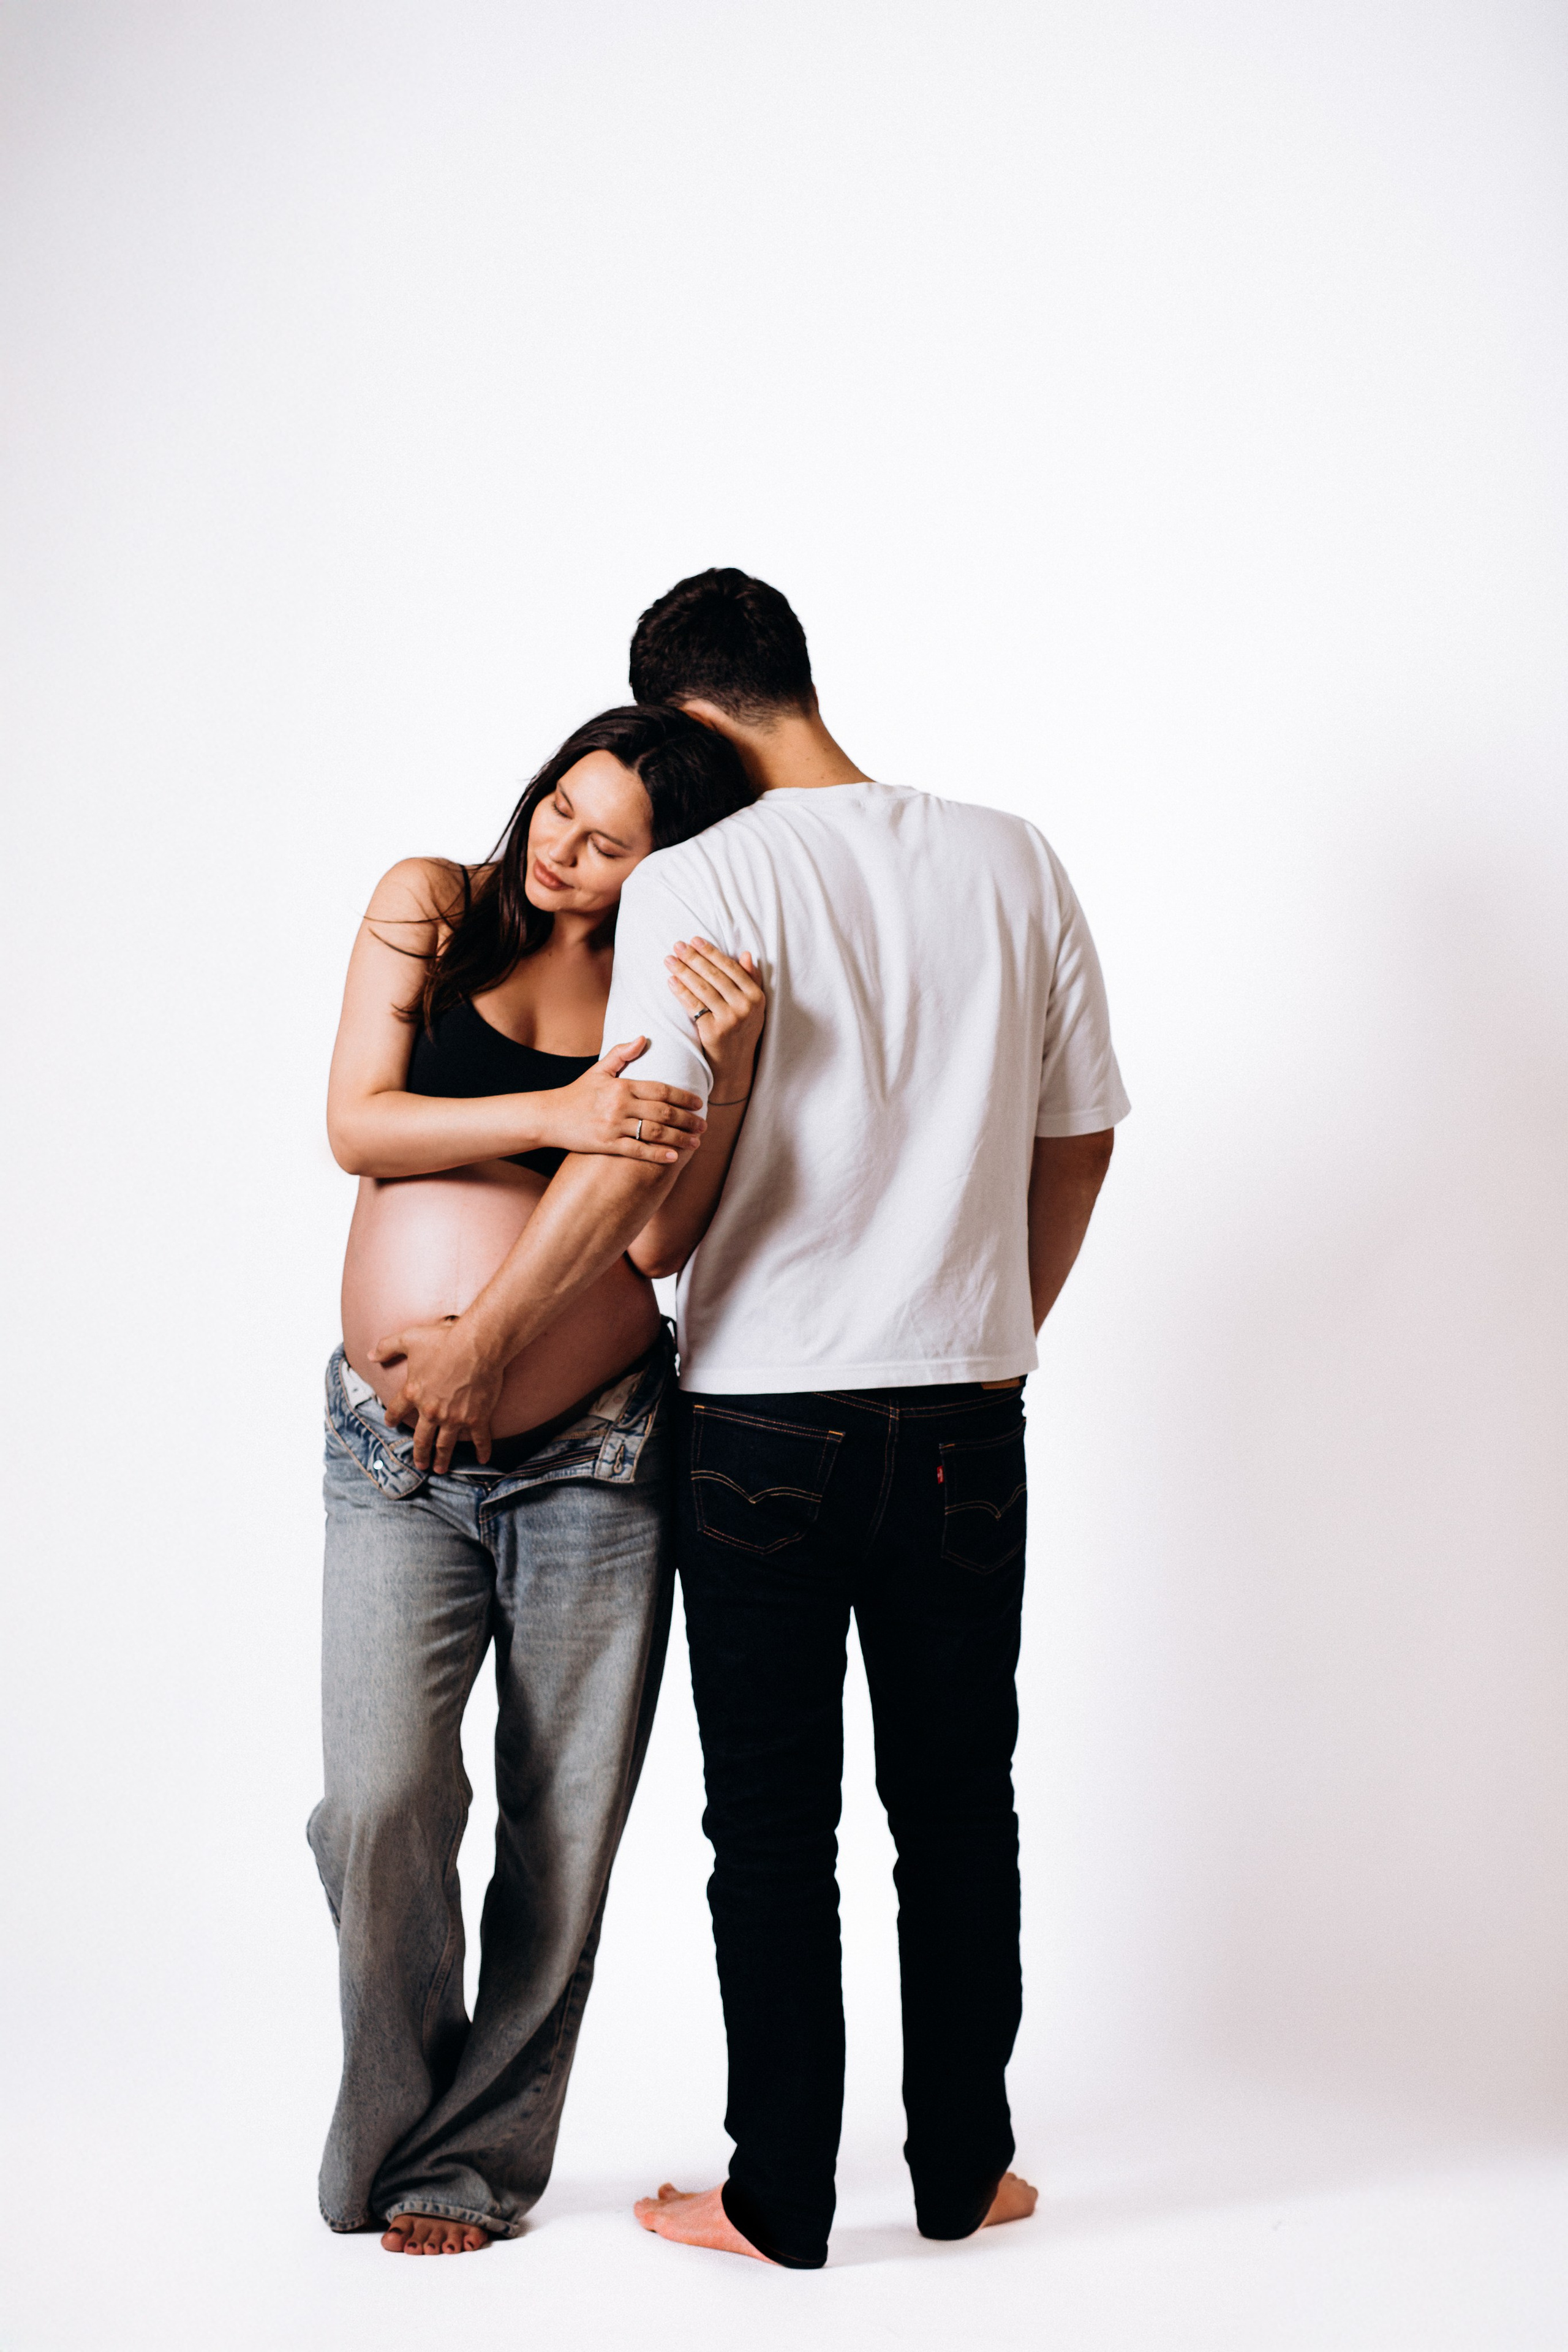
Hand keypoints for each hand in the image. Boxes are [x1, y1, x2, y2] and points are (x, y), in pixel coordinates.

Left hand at [371, 1317, 503, 1474]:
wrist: (476, 1346)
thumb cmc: (444, 1340)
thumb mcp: (409, 1338)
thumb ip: (387, 1346)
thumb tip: (370, 1354)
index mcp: (413, 1392)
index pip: (397, 1410)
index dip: (392, 1417)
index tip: (391, 1424)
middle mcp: (431, 1410)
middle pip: (421, 1437)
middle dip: (419, 1453)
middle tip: (420, 1464)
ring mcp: (454, 1417)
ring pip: (445, 1445)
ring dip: (442, 1459)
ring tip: (441, 1469)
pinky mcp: (476, 1418)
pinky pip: (479, 1439)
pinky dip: (482, 1451)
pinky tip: (482, 1460)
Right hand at [544, 1037, 707, 1162]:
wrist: (549, 1117)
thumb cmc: (577, 1093)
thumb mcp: (598, 1070)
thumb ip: (622, 1054)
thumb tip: (643, 1037)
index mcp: (621, 1086)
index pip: (661, 1090)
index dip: (684, 1097)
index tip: (699, 1103)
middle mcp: (619, 1105)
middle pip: (663, 1112)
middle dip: (687, 1120)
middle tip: (703, 1125)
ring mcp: (613, 1126)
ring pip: (654, 1133)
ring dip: (679, 1139)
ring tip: (695, 1143)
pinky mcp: (606, 1145)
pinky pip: (636, 1151)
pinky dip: (656, 1155)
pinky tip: (673, 1158)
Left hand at [664, 940, 764, 1095]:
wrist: (734, 1066)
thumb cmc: (742, 1031)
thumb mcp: (754, 1007)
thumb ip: (751, 980)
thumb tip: (745, 954)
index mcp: (757, 997)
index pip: (731, 968)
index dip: (712, 953)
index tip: (695, 940)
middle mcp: (745, 1007)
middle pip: (715, 976)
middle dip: (694, 958)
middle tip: (677, 945)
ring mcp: (730, 1020)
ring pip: (703, 989)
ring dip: (683, 971)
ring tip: (669, 960)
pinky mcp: (713, 1031)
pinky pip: (693, 1006)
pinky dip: (681, 992)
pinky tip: (670, 980)